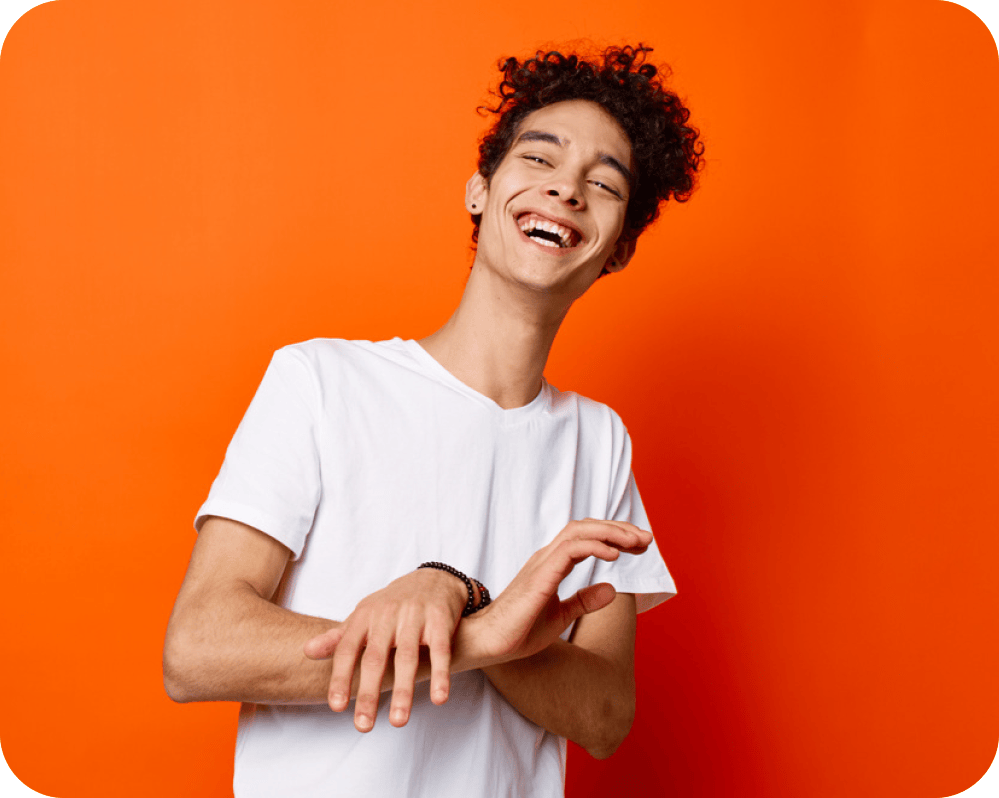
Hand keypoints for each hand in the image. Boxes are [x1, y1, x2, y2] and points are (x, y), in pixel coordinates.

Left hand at [303, 568, 466, 731]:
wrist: (433, 579)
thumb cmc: (392, 604)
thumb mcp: (364, 616)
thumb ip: (338, 637)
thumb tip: (306, 652)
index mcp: (365, 617)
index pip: (347, 649)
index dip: (341, 677)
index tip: (337, 707)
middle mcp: (387, 616)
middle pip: (375, 658)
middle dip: (368, 692)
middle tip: (363, 725)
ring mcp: (415, 617)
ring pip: (407, 657)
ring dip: (403, 690)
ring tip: (397, 721)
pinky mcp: (440, 621)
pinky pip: (439, 651)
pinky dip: (439, 674)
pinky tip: (439, 699)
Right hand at [470, 520, 651, 663]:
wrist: (489, 644)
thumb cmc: (518, 631)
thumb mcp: (561, 616)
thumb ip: (584, 601)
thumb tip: (612, 589)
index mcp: (551, 564)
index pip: (586, 538)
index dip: (614, 537)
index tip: (640, 546)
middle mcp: (547, 557)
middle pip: (586, 528)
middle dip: (619, 529)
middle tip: (646, 539)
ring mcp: (542, 563)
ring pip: (580, 532)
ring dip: (612, 533)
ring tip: (636, 543)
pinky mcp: (540, 576)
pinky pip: (570, 551)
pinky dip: (595, 547)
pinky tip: (614, 555)